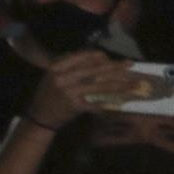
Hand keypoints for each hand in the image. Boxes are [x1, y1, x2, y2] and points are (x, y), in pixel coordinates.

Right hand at [24, 50, 139, 129]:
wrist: (40, 117)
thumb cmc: (47, 94)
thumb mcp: (52, 76)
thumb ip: (67, 66)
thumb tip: (91, 57)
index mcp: (56, 68)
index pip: (80, 57)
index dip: (97, 56)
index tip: (108, 56)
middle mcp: (62, 78)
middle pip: (93, 70)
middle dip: (114, 67)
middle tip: (129, 64)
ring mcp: (69, 92)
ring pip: (99, 86)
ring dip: (119, 85)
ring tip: (133, 83)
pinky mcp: (75, 106)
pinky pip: (97, 103)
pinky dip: (110, 103)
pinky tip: (122, 102)